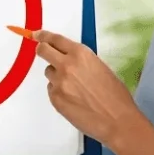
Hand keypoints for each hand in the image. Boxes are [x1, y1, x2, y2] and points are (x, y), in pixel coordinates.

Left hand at [33, 29, 153, 154]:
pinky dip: (59, 92)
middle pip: (43, 51)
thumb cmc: (115, 95)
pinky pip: (52, 89)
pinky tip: (74, 100)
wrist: (117, 120)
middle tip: (43, 52)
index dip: (43, 35)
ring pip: (49, 73)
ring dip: (56, 76)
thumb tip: (67, 58)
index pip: (56, 39)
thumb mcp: (100, 67)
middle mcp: (66, 65)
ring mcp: (58, 82)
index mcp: (80, 54)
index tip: (36, 34)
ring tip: (75, 88)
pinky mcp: (55, 98)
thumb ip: (80, 61)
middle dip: (42, 50)